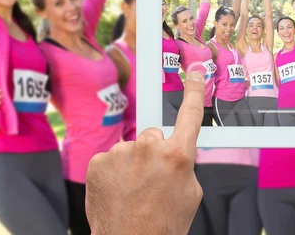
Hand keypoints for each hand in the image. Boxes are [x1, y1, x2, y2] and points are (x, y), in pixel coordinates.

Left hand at [85, 72, 204, 234]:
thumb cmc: (164, 224)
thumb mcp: (191, 192)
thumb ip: (184, 164)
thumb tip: (175, 154)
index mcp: (178, 155)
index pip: (190, 114)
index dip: (195, 91)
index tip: (196, 74)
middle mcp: (149, 148)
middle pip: (155, 135)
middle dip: (155, 152)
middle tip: (153, 179)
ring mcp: (121, 153)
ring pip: (132, 149)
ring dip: (133, 163)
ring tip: (133, 191)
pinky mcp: (98, 161)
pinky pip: (112, 158)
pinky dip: (114, 171)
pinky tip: (117, 190)